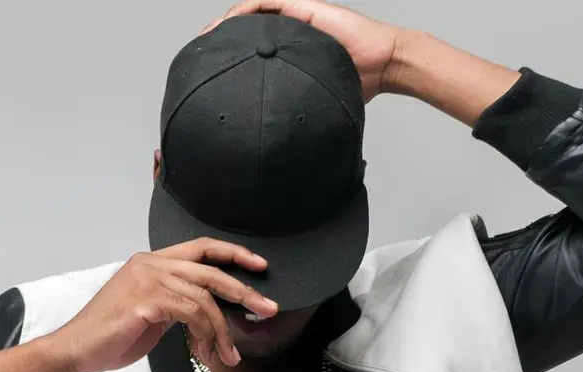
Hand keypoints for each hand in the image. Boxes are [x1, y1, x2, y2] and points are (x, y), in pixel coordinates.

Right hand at [55, 238, 278, 371]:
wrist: (76, 350)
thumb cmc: (111, 335)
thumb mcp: (151, 312)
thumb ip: (177, 303)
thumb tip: (210, 314)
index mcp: (152, 262)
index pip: (201, 248)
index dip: (233, 253)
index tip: (260, 266)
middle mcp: (151, 264)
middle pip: (211, 270)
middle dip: (244, 290)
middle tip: (268, 308)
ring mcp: (148, 280)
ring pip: (204, 298)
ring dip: (223, 330)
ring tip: (228, 355)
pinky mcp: (146, 301)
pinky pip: (191, 313)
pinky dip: (205, 334)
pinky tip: (205, 352)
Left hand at [205, 0, 404, 102]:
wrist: (384, 65)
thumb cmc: (359, 84)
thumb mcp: (317, 100)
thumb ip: (298, 111)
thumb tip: (280, 145)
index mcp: (290, 53)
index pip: (252, 51)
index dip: (229, 60)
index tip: (208, 75)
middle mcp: (290, 33)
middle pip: (245, 30)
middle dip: (219, 42)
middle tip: (198, 59)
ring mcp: (295, 18)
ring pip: (250, 13)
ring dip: (225, 23)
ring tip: (206, 39)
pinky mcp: (302, 7)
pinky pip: (266, 2)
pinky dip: (244, 11)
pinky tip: (228, 23)